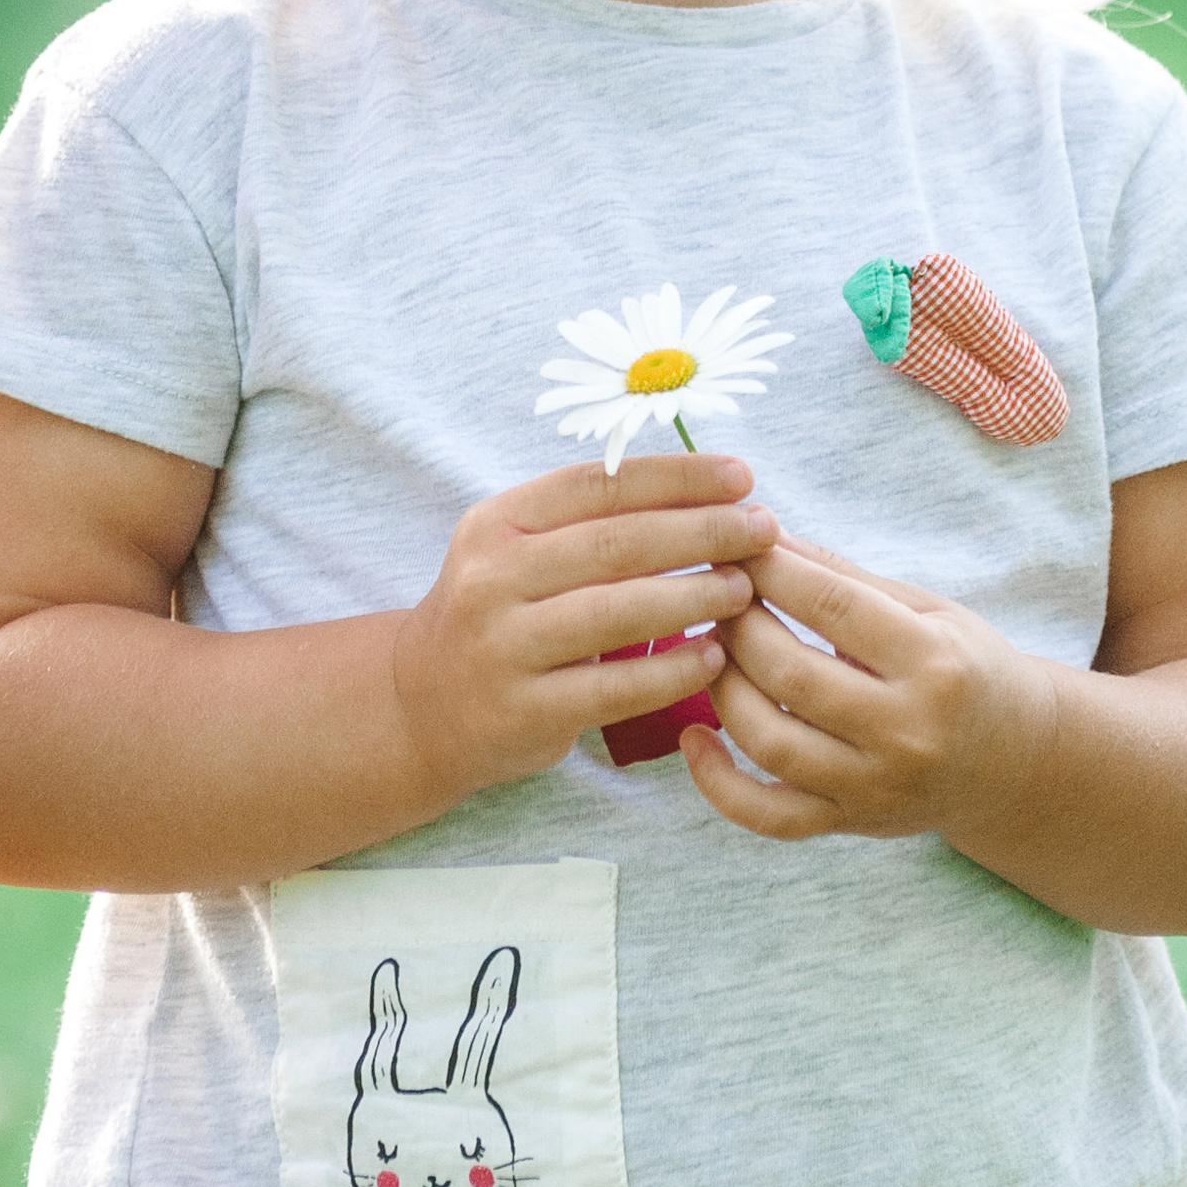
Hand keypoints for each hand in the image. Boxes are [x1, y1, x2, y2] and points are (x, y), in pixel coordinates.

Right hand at [392, 455, 772, 796]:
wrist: (424, 705)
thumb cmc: (502, 615)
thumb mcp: (519, 553)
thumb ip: (589, 524)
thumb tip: (705, 491)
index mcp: (497, 523)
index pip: (598, 484)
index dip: (676, 476)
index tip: (742, 476)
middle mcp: (491, 577)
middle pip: (616, 543)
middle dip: (702, 531)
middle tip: (762, 529)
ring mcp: (502, 646)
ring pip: (617, 611)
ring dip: (694, 596)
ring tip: (746, 587)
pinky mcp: (522, 711)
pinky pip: (613, 687)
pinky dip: (670, 670)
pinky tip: (714, 658)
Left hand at [685, 530, 1055, 847]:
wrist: (1016, 763)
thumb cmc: (964, 668)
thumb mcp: (927, 611)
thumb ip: (844, 578)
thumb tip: (762, 534)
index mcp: (933, 663)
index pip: (831, 605)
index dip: (771, 569)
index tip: (735, 543)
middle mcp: (907, 731)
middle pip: (790, 674)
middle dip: (738, 624)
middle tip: (718, 595)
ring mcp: (876, 786)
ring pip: (770, 742)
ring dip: (722, 687)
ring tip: (711, 648)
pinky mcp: (850, 824)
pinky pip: (768, 815)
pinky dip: (718, 782)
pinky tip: (695, 736)